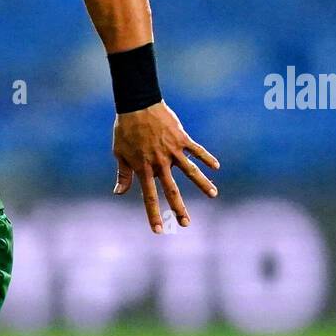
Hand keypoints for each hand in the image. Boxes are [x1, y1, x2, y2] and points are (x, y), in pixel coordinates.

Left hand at [113, 101, 219, 233]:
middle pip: (172, 190)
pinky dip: (206, 158)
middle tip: (186, 224)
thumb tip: (119, 193)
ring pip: (190, 171)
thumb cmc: (125, 130)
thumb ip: (123, 174)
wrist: (137, 105)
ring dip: (203, 184)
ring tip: (213, 195)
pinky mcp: (181, 138)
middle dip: (179, 209)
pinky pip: (196, 150)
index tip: (159, 230)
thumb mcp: (120, 153)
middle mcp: (160, 162)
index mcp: (144, 168)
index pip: (149, 196)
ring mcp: (172, 150)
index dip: (153, 213)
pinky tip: (216, 167)